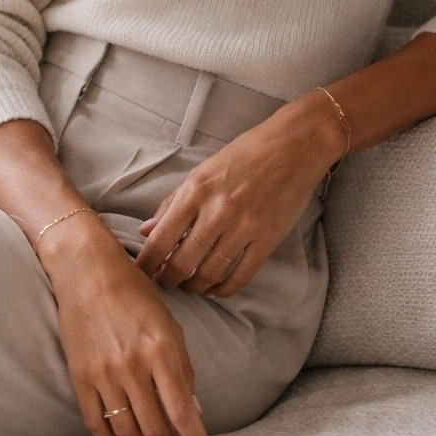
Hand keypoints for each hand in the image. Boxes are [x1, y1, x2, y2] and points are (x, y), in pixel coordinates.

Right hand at [38, 214, 213, 435]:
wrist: (87, 272)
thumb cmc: (135, 294)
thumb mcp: (170, 326)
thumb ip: (183, 370)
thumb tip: (194, 411)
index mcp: (161, 351)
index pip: (183, 411)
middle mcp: (132, 366)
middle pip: (155, 428)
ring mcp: (103, 374)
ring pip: (127, 431)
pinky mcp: (80, 377)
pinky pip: (96, 423)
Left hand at [134, 91, 344, 298]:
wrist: (295, 145)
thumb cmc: (245, 154)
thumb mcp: (202, 172)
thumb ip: (173, 203)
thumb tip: (146, 231)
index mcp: (196, 191)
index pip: (161, 239)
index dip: (146, 264)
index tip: (140, 274)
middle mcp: (218, 211)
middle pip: (183, 262)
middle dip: (168, 280)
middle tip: (165, 284)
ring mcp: (245, 227)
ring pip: (210, 273)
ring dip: (195, 286)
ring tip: (189, 286)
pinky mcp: (268, 239)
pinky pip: (241, 275)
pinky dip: (224, 289)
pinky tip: (215, 290)